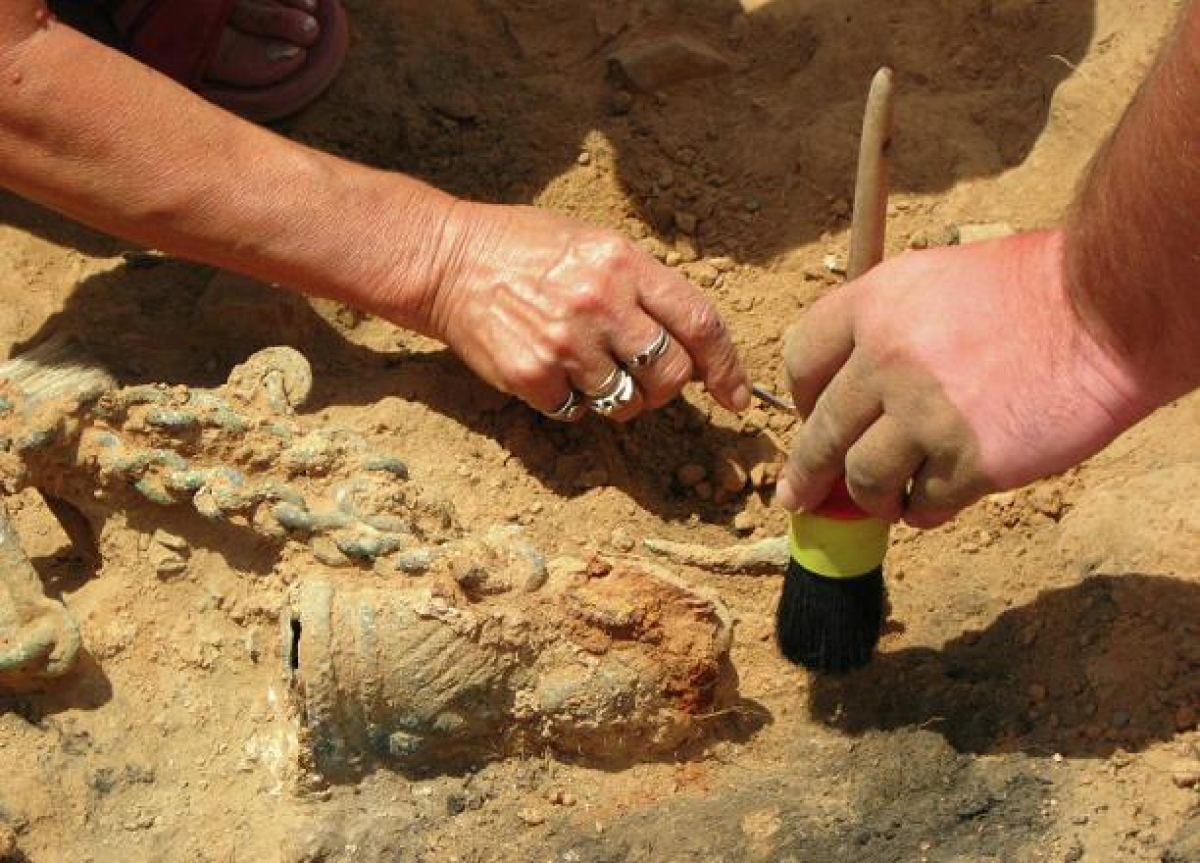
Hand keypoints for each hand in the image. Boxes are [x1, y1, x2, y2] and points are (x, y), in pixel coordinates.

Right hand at [421, 201, 750, 419]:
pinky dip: (573, 402)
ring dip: (618, 397)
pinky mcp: (533, 376)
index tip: (737, 397)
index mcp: (624, 263)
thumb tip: (692, 345)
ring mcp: (566, 343)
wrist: (448, 260)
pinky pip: (579, 412)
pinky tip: (551, 370)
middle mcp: (601, 302)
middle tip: (644, 378)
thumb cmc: (525, 249)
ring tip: (586, 365)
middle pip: (672, 374)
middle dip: (666, 387)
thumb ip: (643, 288)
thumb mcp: (594, 245)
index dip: (726, 367)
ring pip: (628, 402)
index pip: (699, 322)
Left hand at [775, 230, 1148, 526]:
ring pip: (864, 478)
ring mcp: (925, 414)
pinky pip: (923, 504)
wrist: (1108, 315)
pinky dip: (923, 511)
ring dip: (871, 497)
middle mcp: (887, 359)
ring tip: (888, 501)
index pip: (801, 360)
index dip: (801, 397)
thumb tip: (854, 387)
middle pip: (820, 432)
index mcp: (875, 305)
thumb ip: (889, 327)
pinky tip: (934, 503)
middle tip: (798, 497)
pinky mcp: (969, 463)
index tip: (808, 417)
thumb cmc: (1034, 290)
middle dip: (806, 474)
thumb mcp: (939, 278)